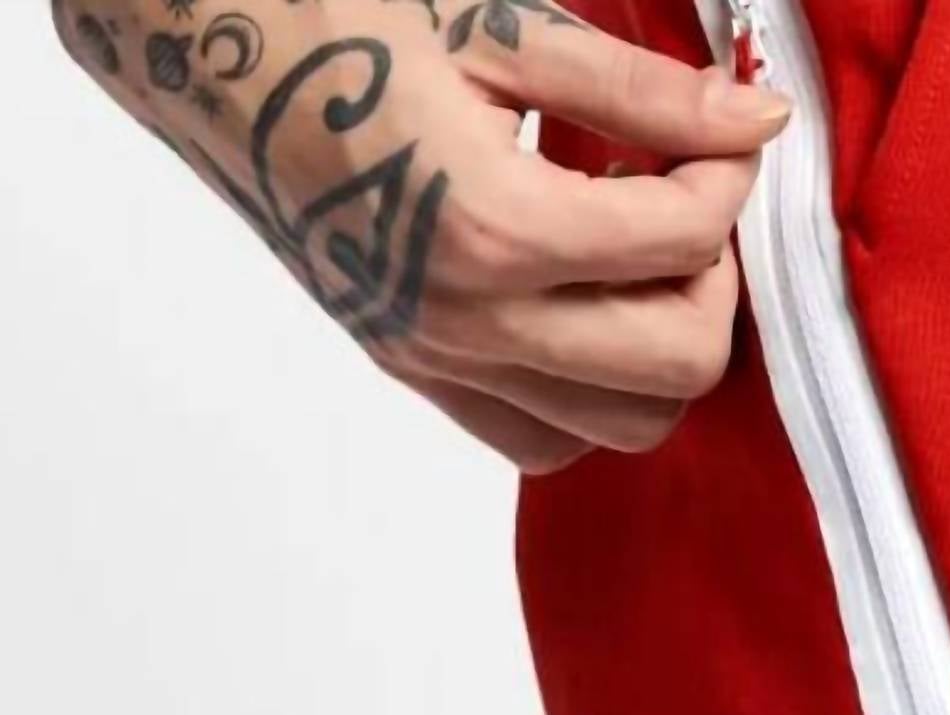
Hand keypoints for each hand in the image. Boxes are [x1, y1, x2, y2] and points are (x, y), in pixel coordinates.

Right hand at [55, 0, 790, 472]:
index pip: (683, 242)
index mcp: (492, 228)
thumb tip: (753, 125)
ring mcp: (435, 358)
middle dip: (713, 283)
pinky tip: (581, 296)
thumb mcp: (499, 29)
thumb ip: (641, 94)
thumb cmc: (335, 15)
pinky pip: (541, 437)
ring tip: (632, 251)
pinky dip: (592, 388)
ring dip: (661, 345)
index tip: (719, 135)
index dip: (728, 178)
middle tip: (684, 204)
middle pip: (677, 367)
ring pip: (622, 427)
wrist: (196, 40)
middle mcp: (466, 320)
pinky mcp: (412, 369)